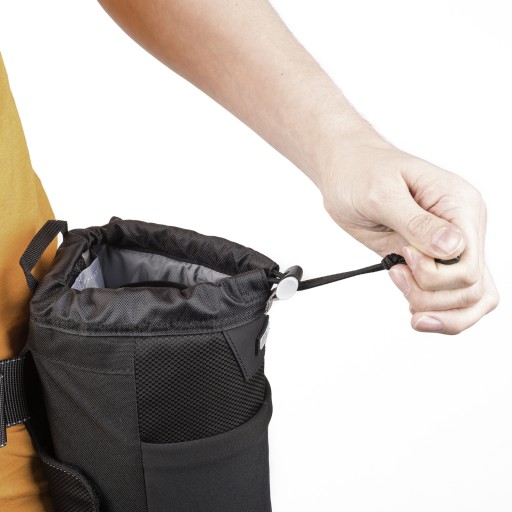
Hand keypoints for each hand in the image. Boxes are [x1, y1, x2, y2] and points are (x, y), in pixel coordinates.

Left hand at [320, 133, 498, 333]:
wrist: (346, 170)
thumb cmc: (360, 171)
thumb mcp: (382, 193)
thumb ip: (416, 222)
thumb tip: (451, 246)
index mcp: (459, 205)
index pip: (469, 264)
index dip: (433, 275)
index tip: (402, 254)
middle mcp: (462, 227)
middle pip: (472, 287)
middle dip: (431, 295)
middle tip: (397, 275)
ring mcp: (449, 245)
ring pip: (470, 297)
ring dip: (436, 308)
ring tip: (401, 285)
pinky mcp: (432, 258)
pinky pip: (451, 294)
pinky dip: (434, 306)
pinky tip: (409, 298)